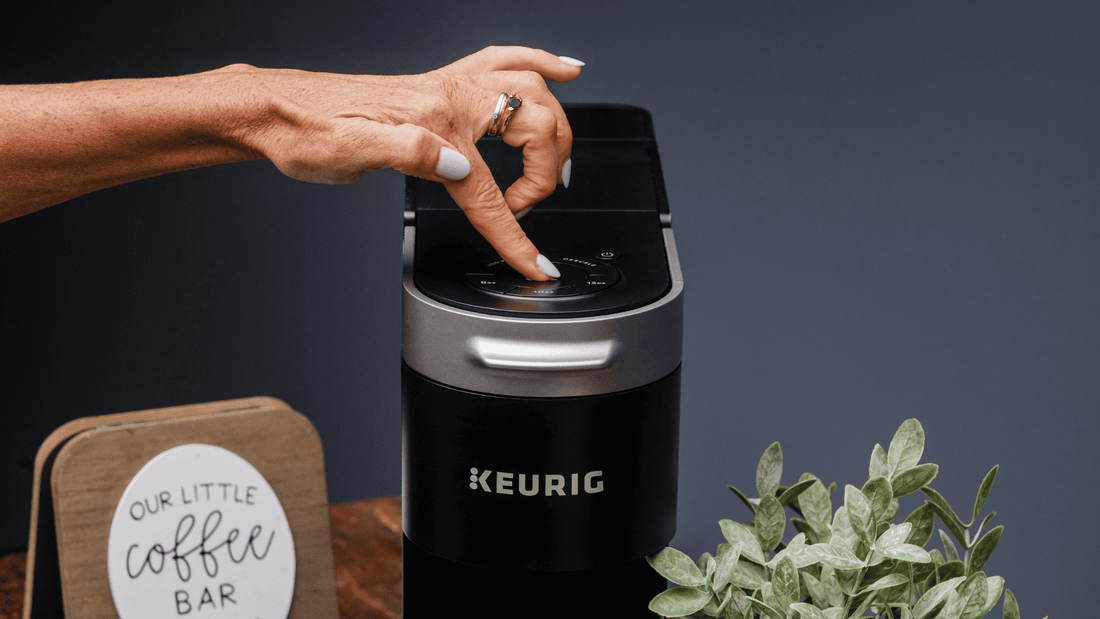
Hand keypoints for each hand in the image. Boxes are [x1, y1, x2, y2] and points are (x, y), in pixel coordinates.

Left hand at [243, 46, 583, 279]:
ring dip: (557, 125)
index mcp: (431, 123)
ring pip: (530, 88)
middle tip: (525, 208)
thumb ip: (412, 157)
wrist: (274, 108)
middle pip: (534, 126)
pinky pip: (504, 61)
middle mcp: (447, 97)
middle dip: (547, 172)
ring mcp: (447, 86)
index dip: (514, 235)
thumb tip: (463, 170)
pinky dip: (542, 62)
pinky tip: (564, 68)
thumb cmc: (304, 134)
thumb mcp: (347, 155)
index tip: (534, 266)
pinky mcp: (439, 85)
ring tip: (562, 160)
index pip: (487, 190)